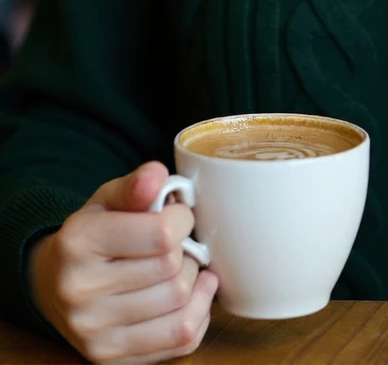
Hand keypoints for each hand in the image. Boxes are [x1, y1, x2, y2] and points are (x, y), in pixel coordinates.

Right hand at [27, 161, 217, 363]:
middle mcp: (80, 292)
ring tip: (181, 268)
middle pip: (173, 272)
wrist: (54, 285)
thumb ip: (136, 185)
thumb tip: (158, 175)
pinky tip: (192, 295)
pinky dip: (198, 313)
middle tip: (178, 244)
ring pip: (180, 307)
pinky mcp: (111, 359)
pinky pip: (181, 339)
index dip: (182, 219)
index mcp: (78, 243)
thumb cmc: (93, 234)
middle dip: (187, 251)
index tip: (177, 216)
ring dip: (193, 282)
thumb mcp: (107, 199)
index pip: (160, 234)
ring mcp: (94, 332)